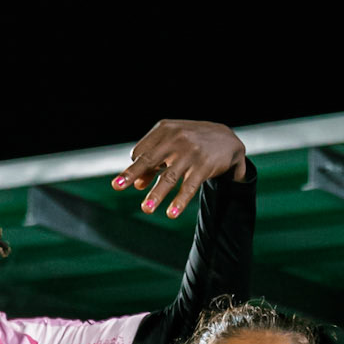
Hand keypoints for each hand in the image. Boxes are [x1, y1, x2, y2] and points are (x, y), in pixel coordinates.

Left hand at [111, 118, 247, 217]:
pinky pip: (189, 186)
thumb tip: (136, 185)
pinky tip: (171, 213)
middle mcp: (176, 138)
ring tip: (146, 209)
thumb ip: (154, 164)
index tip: (137, 181)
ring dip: (156, 194)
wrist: (226, 140)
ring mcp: (190, 152)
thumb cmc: (192, 144)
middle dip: (132, 173)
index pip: (141, 151)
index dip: (136, 168)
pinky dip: (180, 201)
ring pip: (169, 177)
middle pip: (149, 159)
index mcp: (164, 130)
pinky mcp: (204, 165)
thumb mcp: (172, 148)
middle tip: (116, 186)